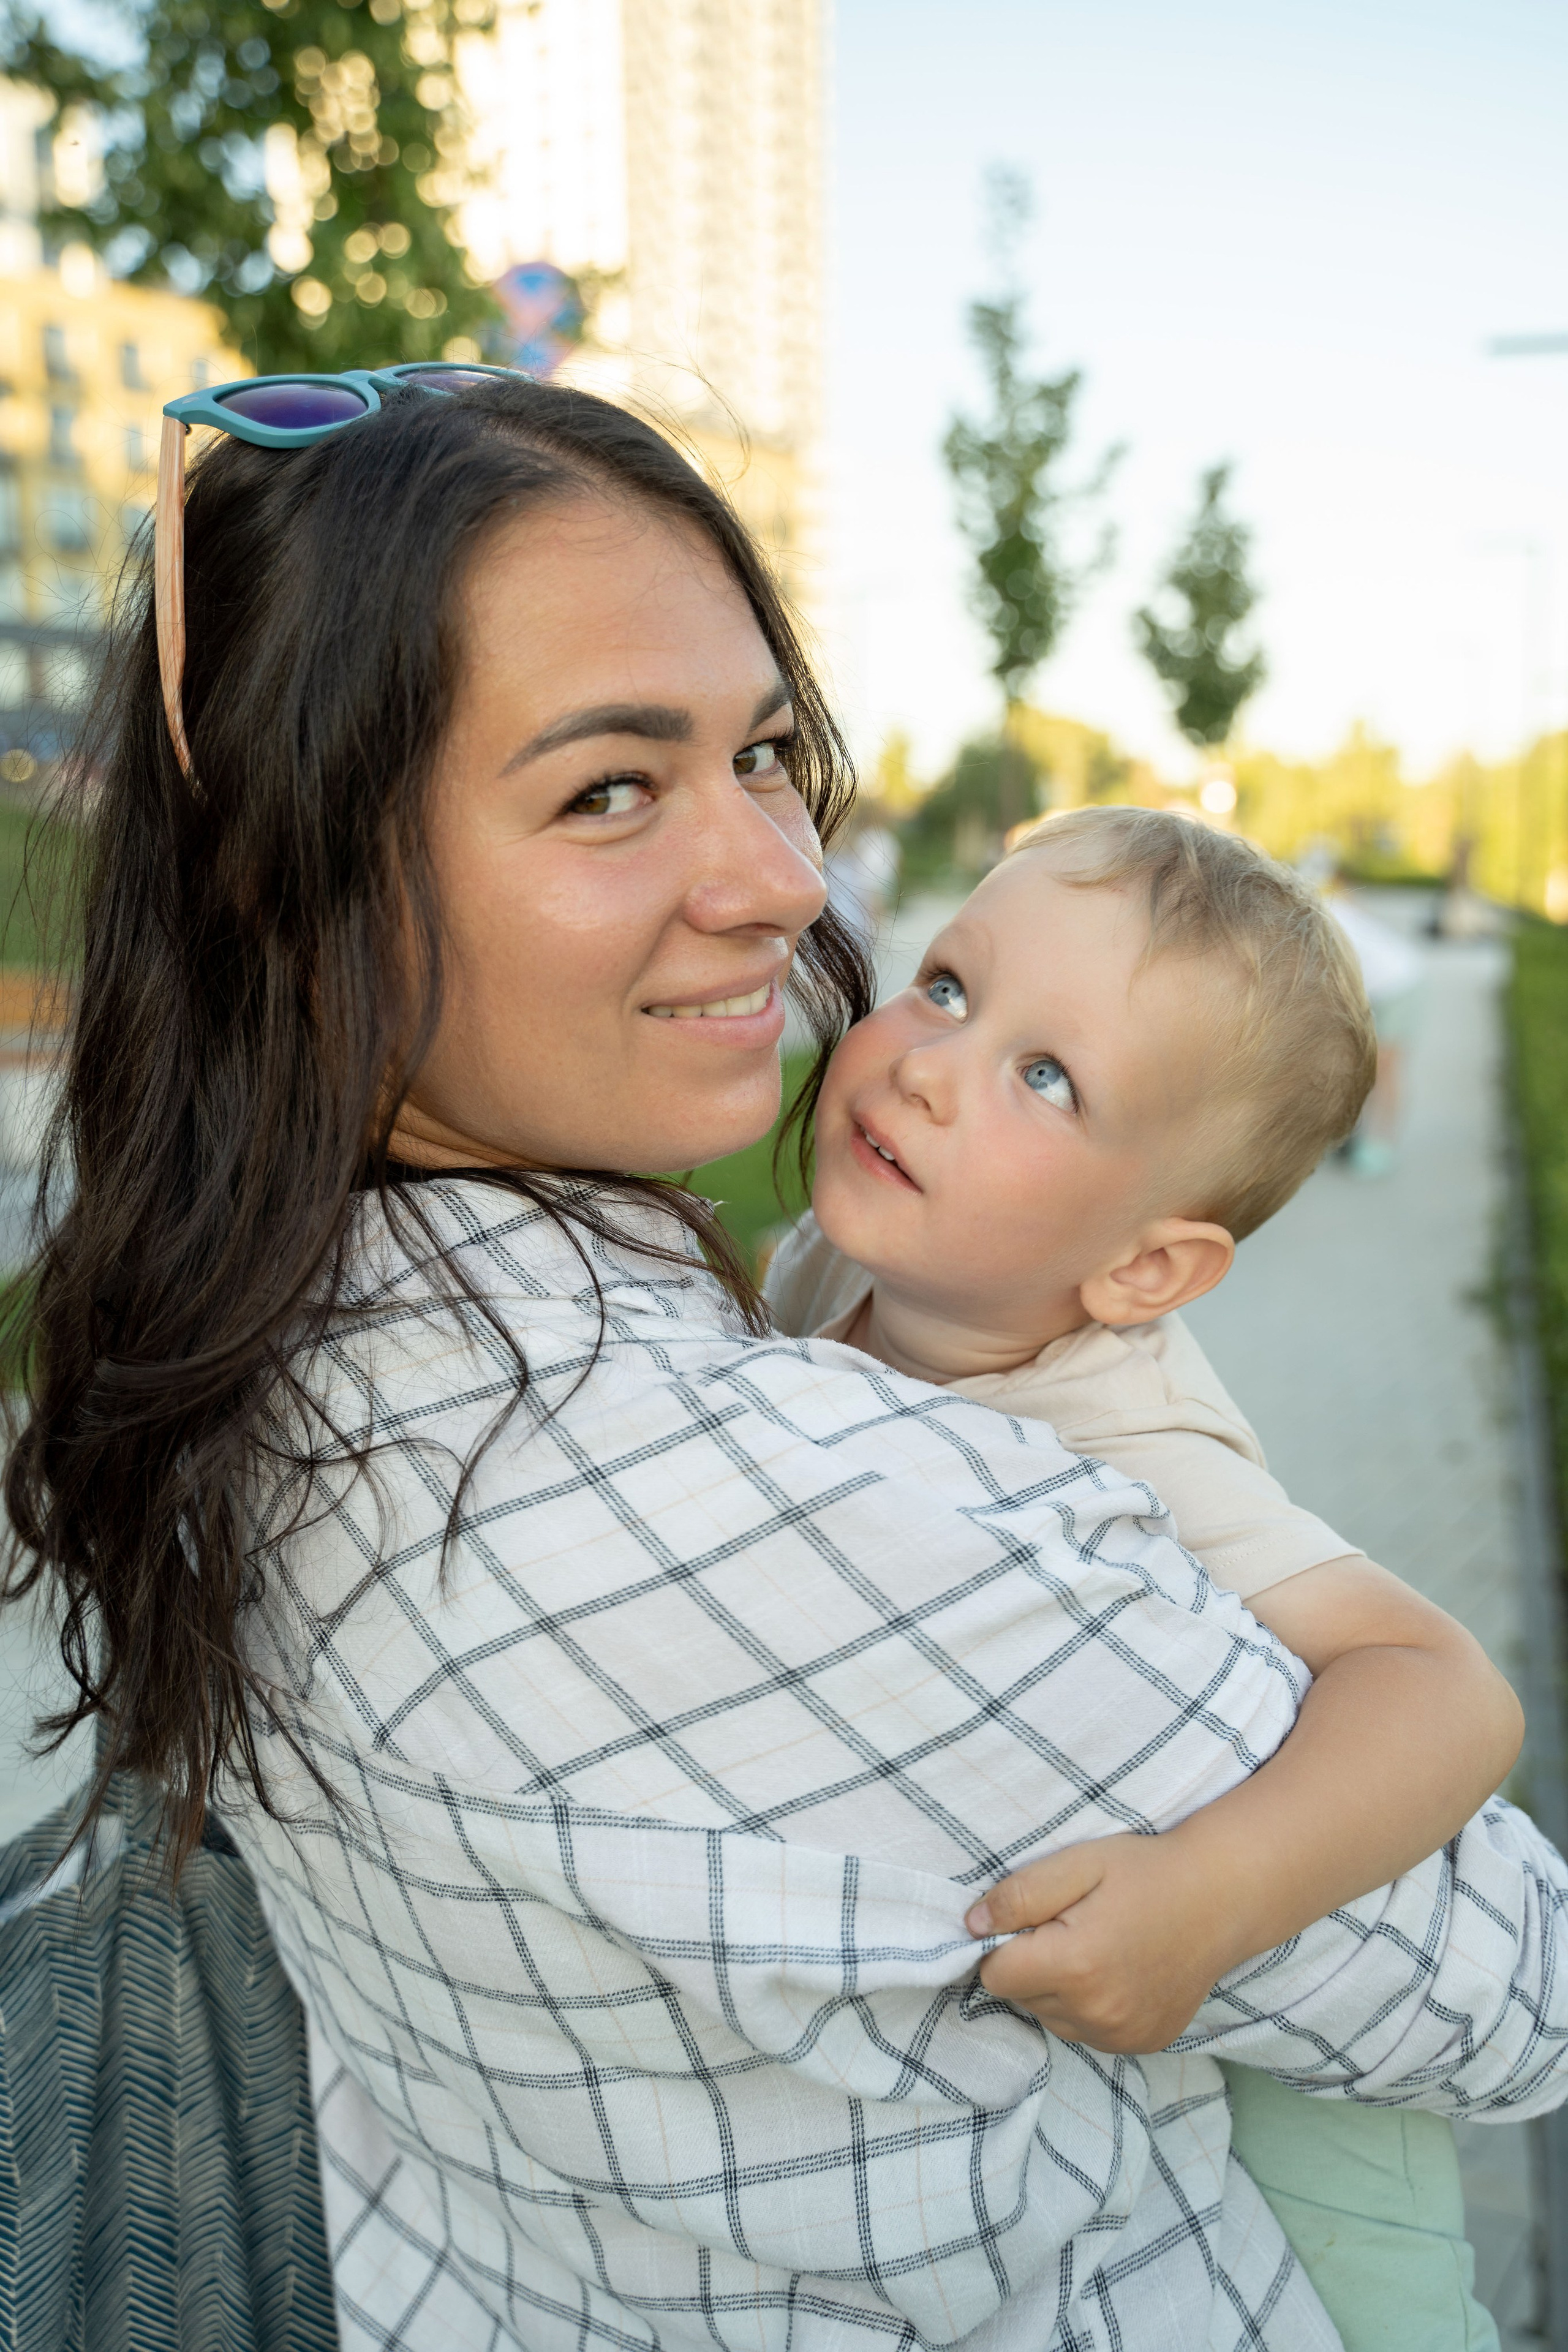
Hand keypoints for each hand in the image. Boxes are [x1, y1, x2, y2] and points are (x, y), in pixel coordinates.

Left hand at [965, 1833, 1246, 2053]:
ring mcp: (1122, 2035)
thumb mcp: (1078, 1863)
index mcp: (1075, 1966)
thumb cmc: (1145, 1872)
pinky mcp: (1141, 2044)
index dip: (1004, 1943)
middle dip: (1032, 1964)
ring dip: (1059, 1989)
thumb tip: (971, 1925)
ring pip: (1052, 2018)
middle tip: (1072, 1926)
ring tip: (1096, 1947)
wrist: (1220, 1898)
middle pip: (1023, 1998)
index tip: (1034, 1920)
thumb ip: (1019, 1895)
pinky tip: (1116, 1972)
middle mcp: (1097, 2012)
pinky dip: (1089, 2007)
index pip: (995, 1974)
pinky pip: (1088, 2033)